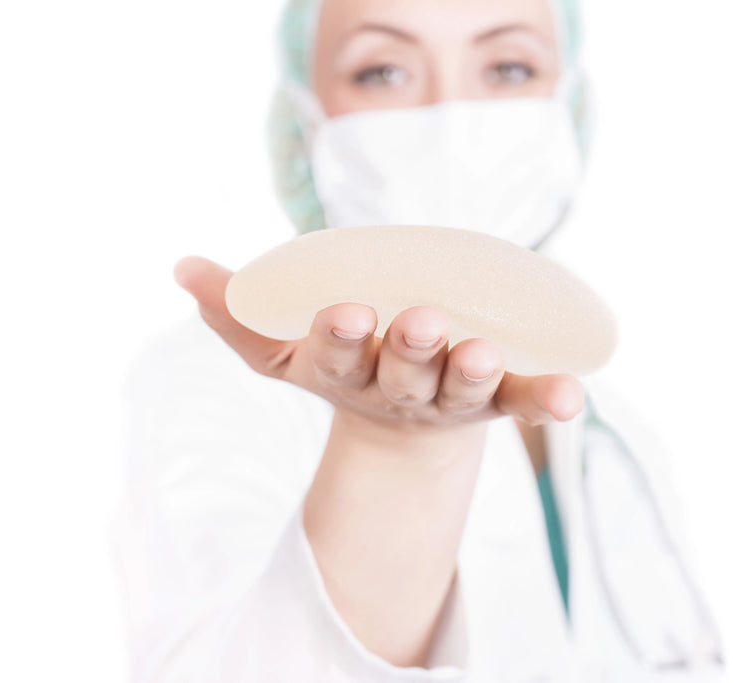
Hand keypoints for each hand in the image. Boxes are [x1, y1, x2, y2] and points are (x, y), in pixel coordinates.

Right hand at [174, 256, 584, 431]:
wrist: (403, 426)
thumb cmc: (343, 365)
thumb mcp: (283, 347)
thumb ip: (237, 309)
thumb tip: (181, 266)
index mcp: (346, 372)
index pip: (335, 358)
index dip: (340, 338)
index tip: (346, 312)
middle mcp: (398, 390)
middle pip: (404, 374)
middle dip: (412, 351)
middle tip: (422, 323)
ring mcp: (451, 398)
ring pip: (462, 389)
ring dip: (473, 373)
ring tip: (482, 352)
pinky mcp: (497, 398)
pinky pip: (525, 401)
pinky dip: (547, 400)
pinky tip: (572, 396)